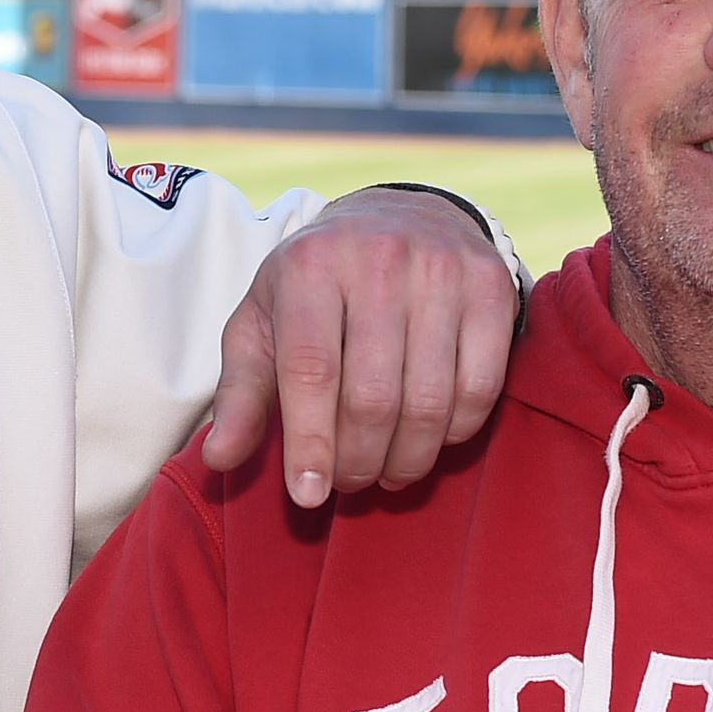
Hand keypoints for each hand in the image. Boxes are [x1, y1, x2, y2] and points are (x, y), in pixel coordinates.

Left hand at [201, 189, 519, 505]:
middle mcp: (379, 259)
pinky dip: (455, 432)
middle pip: (373, 397)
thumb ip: (241, 393)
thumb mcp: (263, 324)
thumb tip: (220, 459)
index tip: (308, 496)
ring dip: (408, 459)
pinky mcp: (492, 287)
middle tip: (350, 484)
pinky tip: (432, 438)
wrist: (399, 216)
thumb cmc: (317, 285)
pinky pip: (480, 388)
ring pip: (430, 401)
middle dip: (358, 462)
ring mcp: (442, 270)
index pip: (311, 371)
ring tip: (387, 473)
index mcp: (311, 266)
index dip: (311, 444)